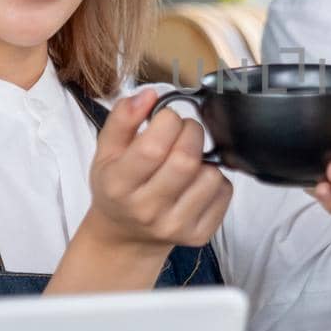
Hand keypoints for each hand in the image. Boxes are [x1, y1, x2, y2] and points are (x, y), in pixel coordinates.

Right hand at [81, 88, 232, 251]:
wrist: (125, 234)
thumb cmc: (117, 188)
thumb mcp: (106, 152)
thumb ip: (123, 119)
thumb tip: (150, 95)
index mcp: (118, 186)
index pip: (152, 148)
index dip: (168, 121)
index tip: (167, 118)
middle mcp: (145, 210)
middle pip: (186, 161)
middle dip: (192, 132)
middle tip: (184, 131)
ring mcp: (174, 226)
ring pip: (210, 176)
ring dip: (205, 158)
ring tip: (188, 159)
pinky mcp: (198, 235)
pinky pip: (224, 193)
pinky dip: (216, 178)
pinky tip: (196, 180)